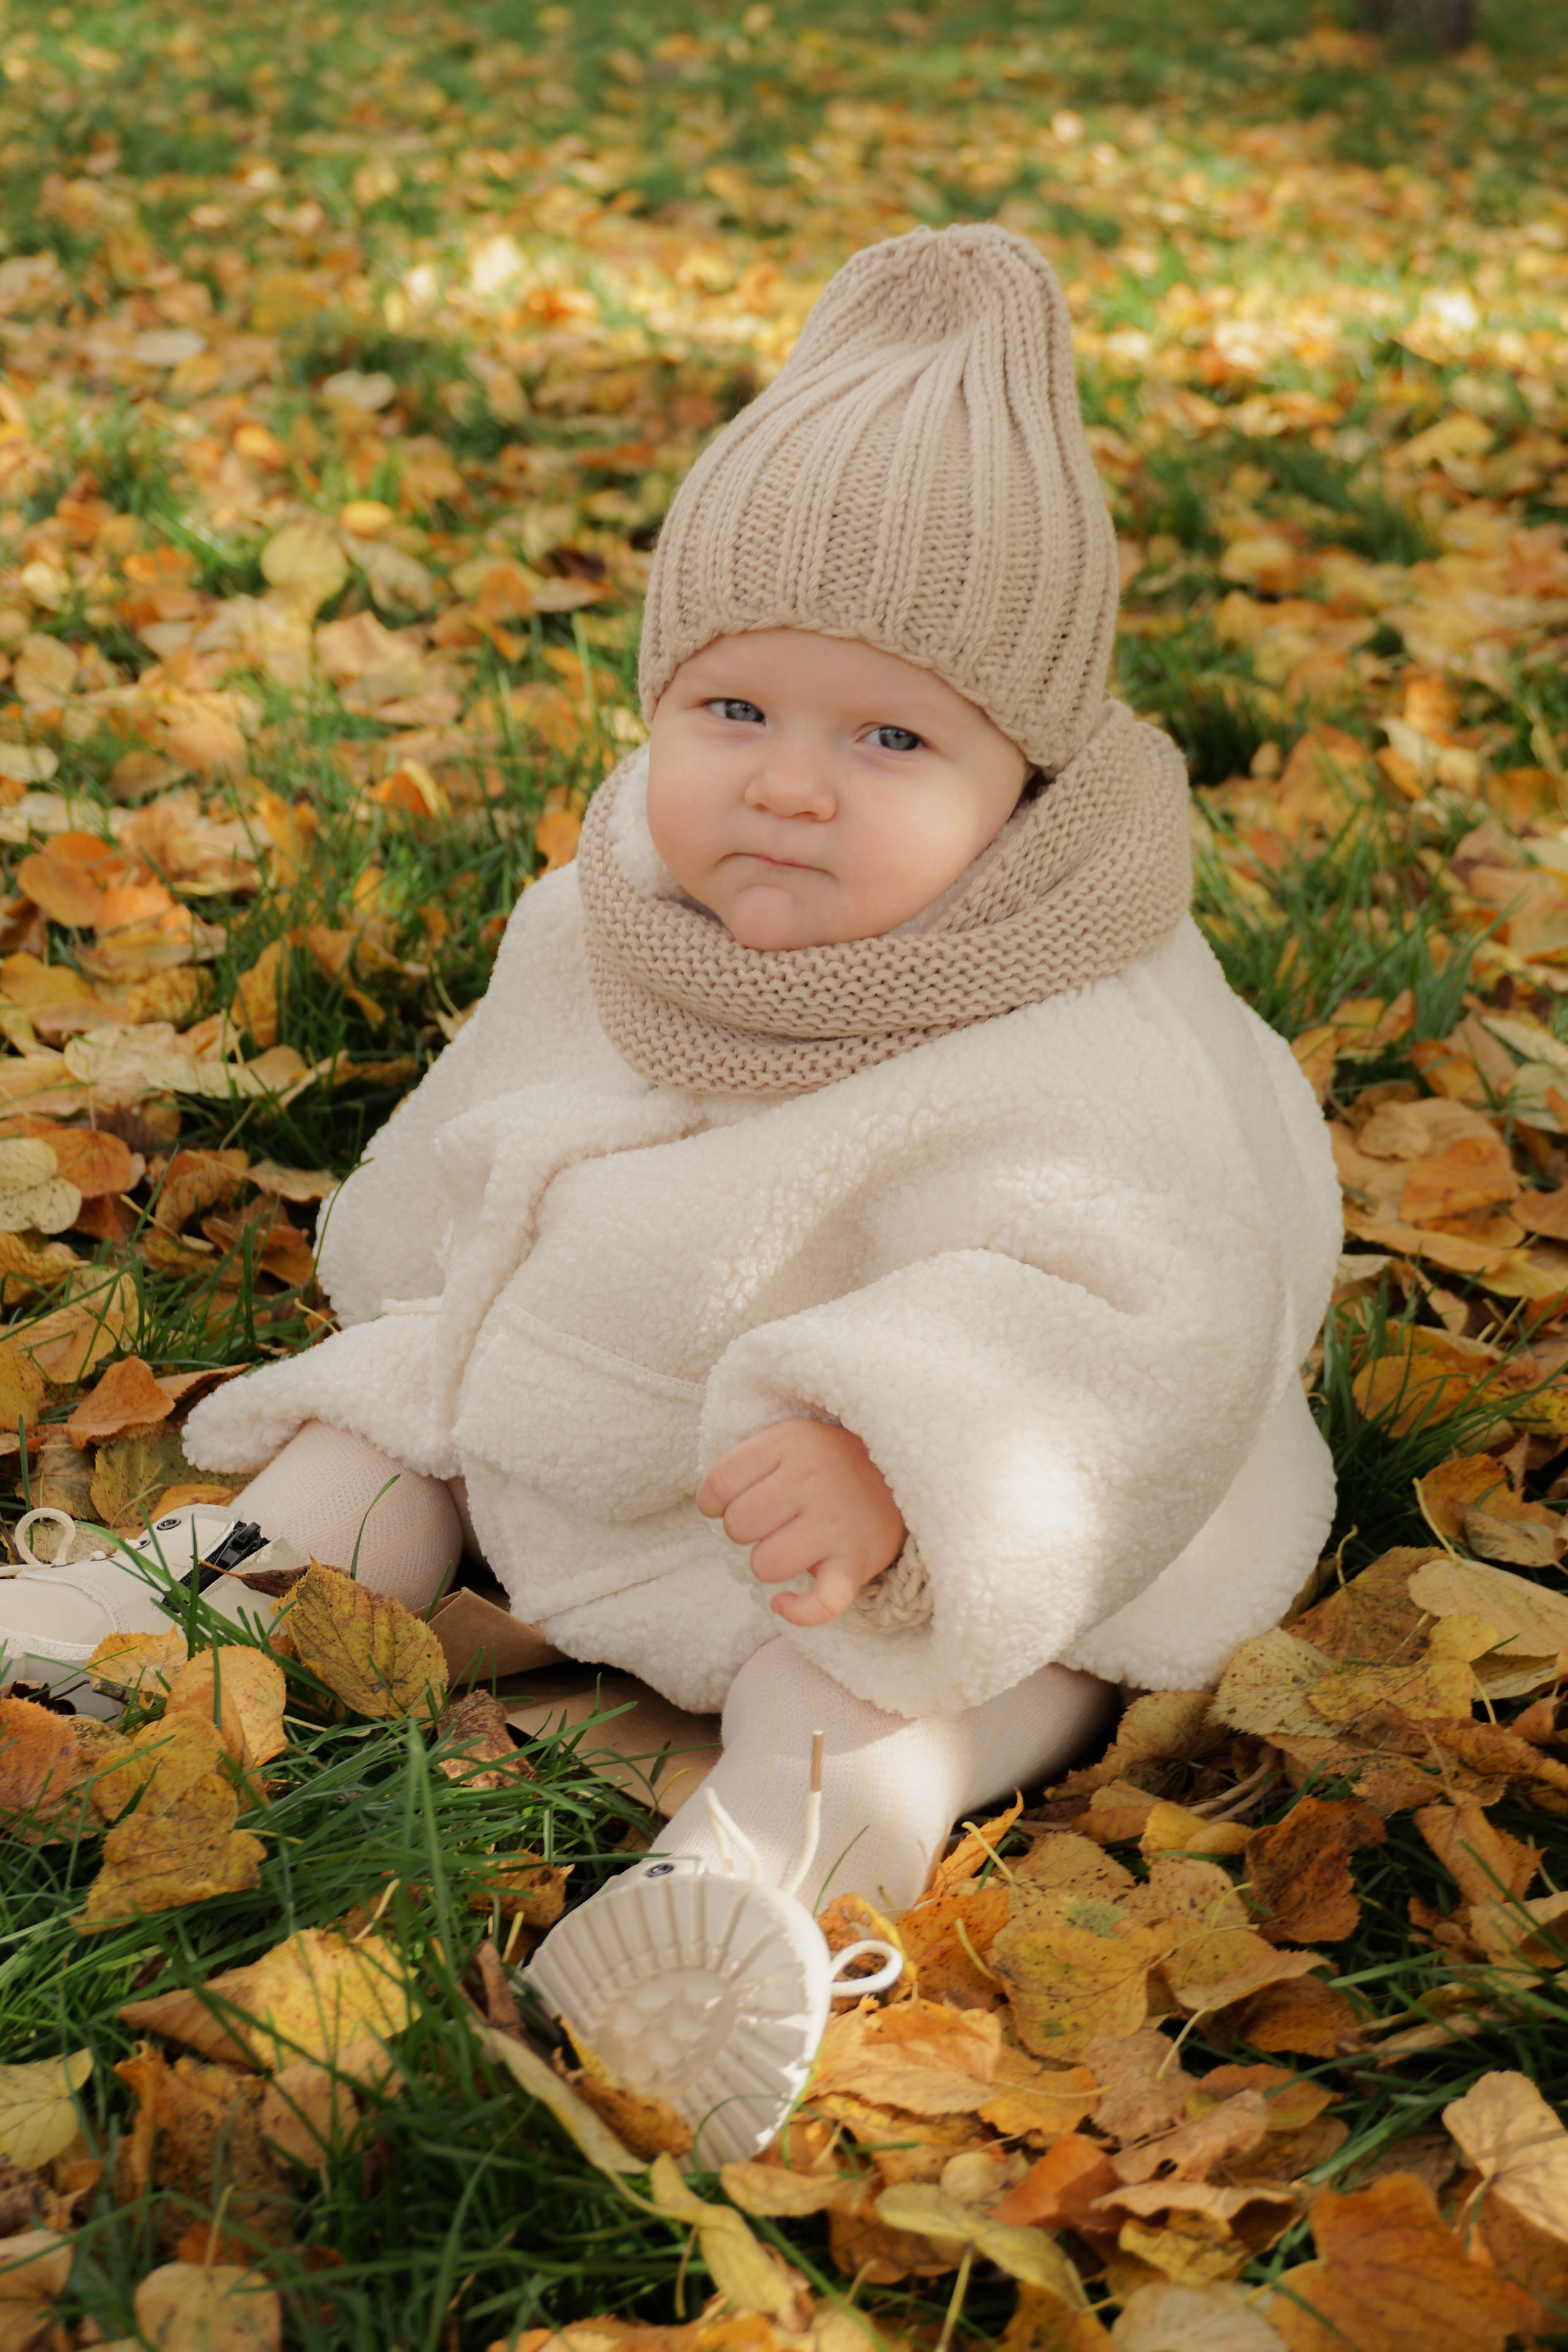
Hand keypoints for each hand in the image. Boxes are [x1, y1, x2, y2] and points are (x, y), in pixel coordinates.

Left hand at [695, 1420, 905, 1627]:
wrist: (911, 1470)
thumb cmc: (834, 1463)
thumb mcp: (793, 1439)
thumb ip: (749, 1462)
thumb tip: (708, 1504)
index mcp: (790, 1443)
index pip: (719, 1483)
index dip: (713, 1501)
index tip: (731, 1501)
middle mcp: (812, 1479)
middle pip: (738, 1525)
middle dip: (745, 1530)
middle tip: (773, 1520)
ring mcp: (836, 1522)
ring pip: (765, 1564)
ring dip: (770, 1563)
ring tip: (792, 1546)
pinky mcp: (857, 1562)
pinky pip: (820, 1604)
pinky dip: (798, 1611)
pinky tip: (784, 1602)